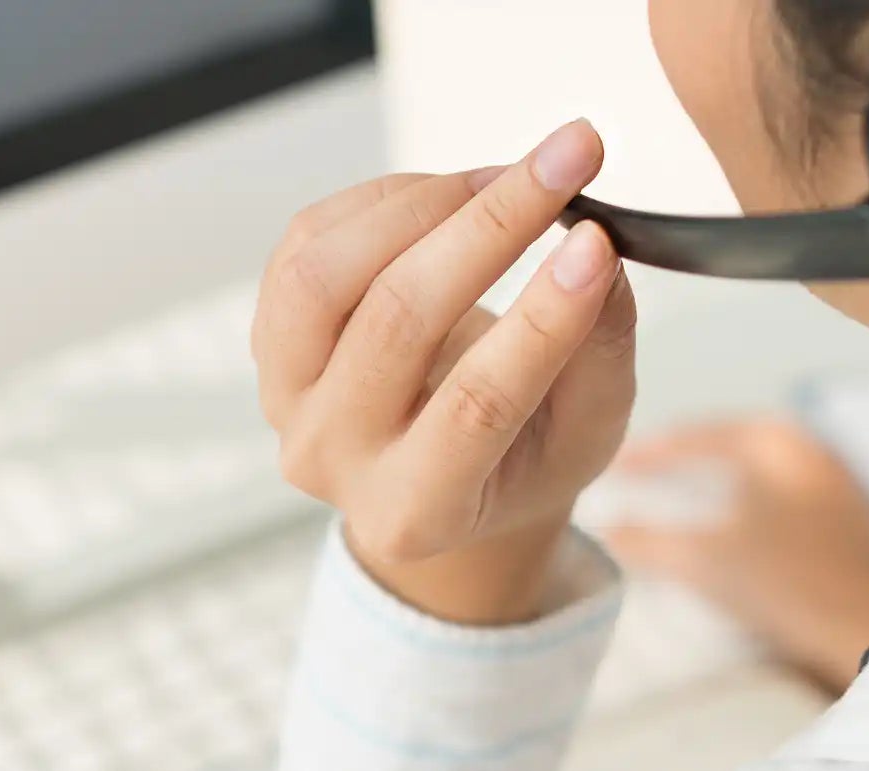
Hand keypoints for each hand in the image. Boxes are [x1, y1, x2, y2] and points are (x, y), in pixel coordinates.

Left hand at [256, 120, 639, 624]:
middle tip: (570, 159)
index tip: (597, 241)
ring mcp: (286, 397)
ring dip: (424, 202)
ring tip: (504, 176)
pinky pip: (307, 241)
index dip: (539, 320)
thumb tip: (597, 251)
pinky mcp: (269, 335)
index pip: (475, 407)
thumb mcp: (584, 432)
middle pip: (395, 323)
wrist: (437, 475)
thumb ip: (599, 353)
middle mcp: (332, 458)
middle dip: (491, 227)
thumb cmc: (520, 456)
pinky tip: (450, 195)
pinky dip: (386, 199)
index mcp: (414, 512)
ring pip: (326, 275)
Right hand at [602, 419, 868, 693]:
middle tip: (643, 474)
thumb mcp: (706, 559)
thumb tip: (605, 529)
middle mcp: (811, 449)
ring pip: (758, 470)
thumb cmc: (787, 582)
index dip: (650, 451)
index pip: (699, 434)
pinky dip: (744, 503)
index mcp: (778, 443)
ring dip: (716, 480)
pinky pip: (778, 495)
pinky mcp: (845, 520)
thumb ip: (648, 541)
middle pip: (732, 444)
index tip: (612, 466)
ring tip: (678, 498)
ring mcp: (835, 483)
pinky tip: (727, 529)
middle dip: (685, 459)